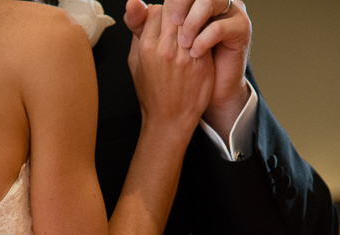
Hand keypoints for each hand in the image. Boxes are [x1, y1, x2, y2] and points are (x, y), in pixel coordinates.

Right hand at [124, 0, 250, 139]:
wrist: (170, 119)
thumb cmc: (151, 91)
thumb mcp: (135, 60)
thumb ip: (136, 29)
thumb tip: (134, 2)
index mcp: (147, 46)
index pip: (156, 10)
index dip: (161, 13)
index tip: (164, 21)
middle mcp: (166, 48)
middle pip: (176, 10)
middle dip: (178, 12)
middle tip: (180, 21)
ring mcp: (186, 55)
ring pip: (192, 20)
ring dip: (192, 21)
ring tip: (190, 30)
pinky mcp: (202, 62)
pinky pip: (205, 35)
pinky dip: (203, 33)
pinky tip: (200, 40)